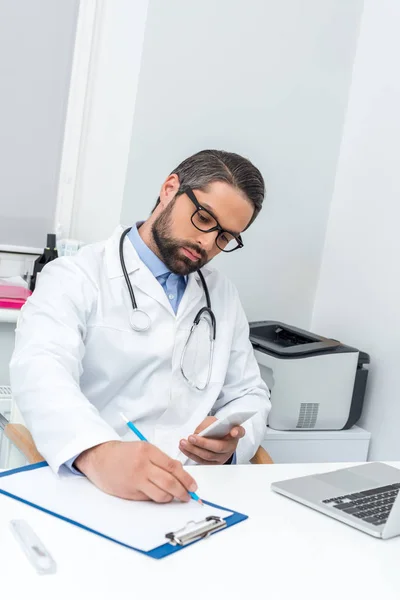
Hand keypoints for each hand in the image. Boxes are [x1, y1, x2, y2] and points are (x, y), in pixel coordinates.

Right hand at [75, 440, 197, 502]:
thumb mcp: (144, 449)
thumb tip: (180, 473)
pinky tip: (157, 494)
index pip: (173, 467)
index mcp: (148, 451)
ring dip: (171, 498)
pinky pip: (149, 499)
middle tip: (188, 496)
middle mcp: (142, 465)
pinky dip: (157, 498)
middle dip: (182, 492)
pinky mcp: (130, 493)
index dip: (186, 478)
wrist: (99, 458)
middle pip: (169, 482)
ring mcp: (135, 480)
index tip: (193, 486)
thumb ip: (161, 460)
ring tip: (173, 496)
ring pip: (161, 494)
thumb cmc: (123, 453)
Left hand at [179, 416, 244, 464]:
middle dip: (203, 443)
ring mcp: (223, 457)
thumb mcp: (214, 421)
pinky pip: (202, 461)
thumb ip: (209, 424)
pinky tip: (184, 448)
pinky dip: (191, 454)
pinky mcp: (214, 463)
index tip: (233, 432)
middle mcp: (230, 447)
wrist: (217, 438)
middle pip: (218, 447)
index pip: (239, 432)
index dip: (237, 432)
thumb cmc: (217, 428)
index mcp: (235, 434)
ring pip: (208, 456)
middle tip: (191, 437)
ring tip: (183, 443)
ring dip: (193, 449)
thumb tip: (199, 432)